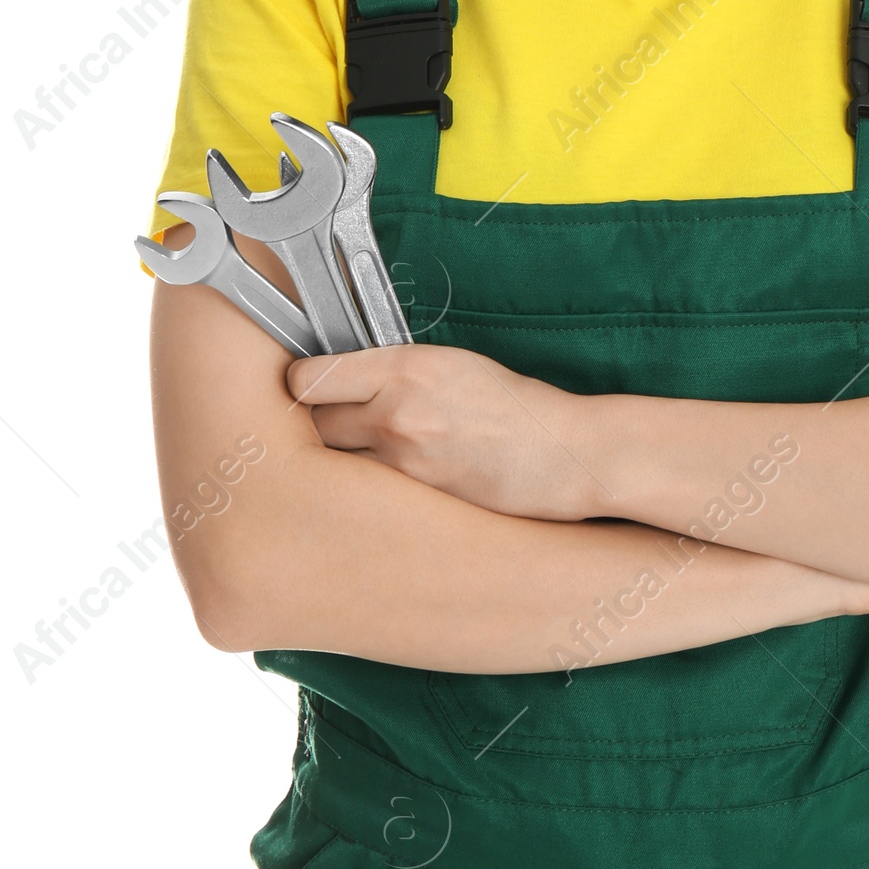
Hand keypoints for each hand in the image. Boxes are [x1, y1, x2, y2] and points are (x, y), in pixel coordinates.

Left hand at [286, 342, 606, 521]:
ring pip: (331, 467)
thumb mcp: (452, 367)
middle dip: (315, 428)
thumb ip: (392, 373)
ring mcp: (403, 463)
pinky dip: (365, 494)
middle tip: (332, 428)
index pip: (308, 379)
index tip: (308, 389)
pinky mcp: (415, 501)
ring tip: (359, 462)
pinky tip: (386, 490)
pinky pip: (364, 497)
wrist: (566, 456)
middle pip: (309, 426)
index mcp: (405, 367)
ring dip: (336, 465)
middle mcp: (396, 413)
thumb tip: (338, 382)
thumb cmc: (515, 408)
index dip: (301, 387)